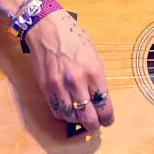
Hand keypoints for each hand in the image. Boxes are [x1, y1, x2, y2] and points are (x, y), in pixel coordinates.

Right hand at [24, 11, 114, 132]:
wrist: (47, 28)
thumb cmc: (74, 38)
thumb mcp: (94, 56)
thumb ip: (96, 79)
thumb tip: (99, 99)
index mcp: (94, 72)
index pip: (104, 105)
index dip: (107, 117)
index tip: (108, 120)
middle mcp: (77, 82)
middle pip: (88, 116)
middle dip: (94, 125)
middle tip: (96, 125)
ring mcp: (59, 86)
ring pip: (71, 117)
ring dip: (78, 121)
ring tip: (82, 118)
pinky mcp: (46, 88)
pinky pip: (56, 111)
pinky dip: (64, 115)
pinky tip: (68, 112)